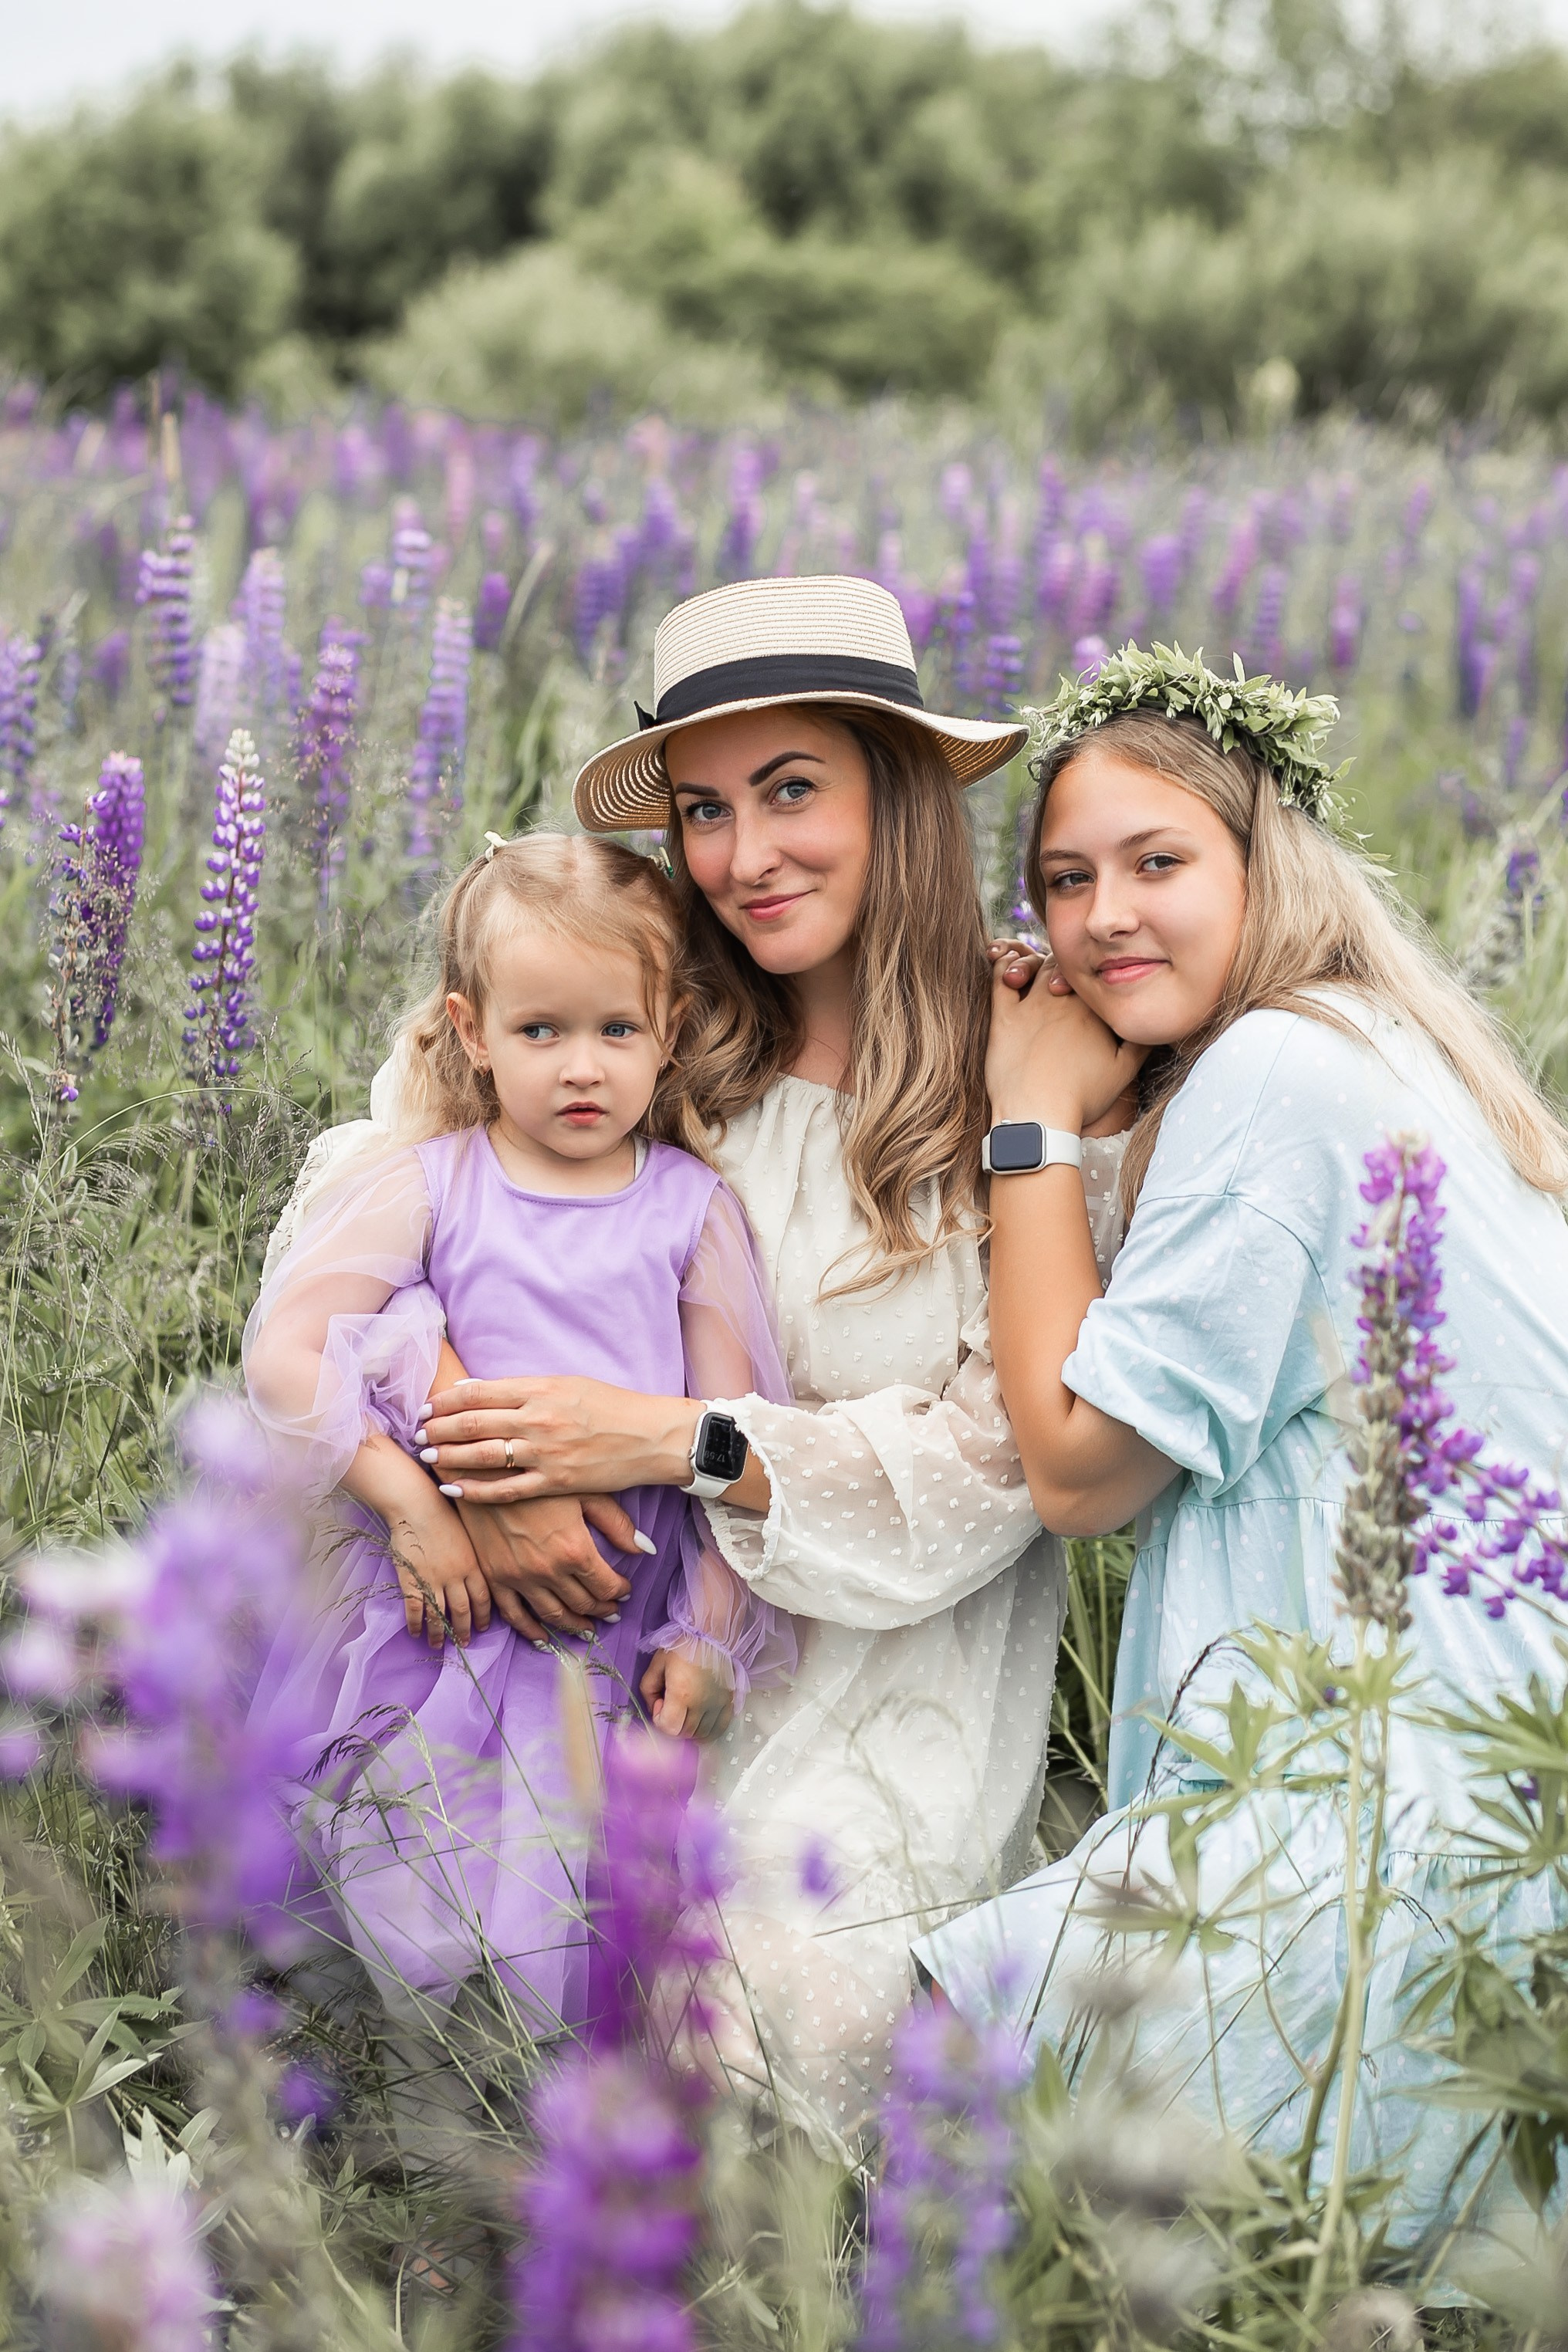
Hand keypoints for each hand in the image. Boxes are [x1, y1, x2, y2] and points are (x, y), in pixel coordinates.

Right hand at [385, 1492, 490, 1650]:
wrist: (416, 1505)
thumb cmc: (443, 1513)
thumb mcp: (468, 1535)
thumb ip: (472, 1557)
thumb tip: (474, 1573)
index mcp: (473, 1564)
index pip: (484, 1598)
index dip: (484, 1615)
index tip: (483, 1627)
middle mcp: (456, 1576)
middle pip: (463, 1611)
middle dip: (464, 1630)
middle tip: (464, 1643)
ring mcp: (434, 1580)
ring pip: (440, 1615)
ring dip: (440, 1633)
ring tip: (438, 1644)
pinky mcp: (413, 1580)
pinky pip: (416, 1610)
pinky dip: (416, 1624)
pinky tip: (415, 1632)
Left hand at [416, 1376, 699, 1499]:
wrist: (650, 1436)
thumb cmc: (610, 1406)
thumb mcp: (567, 1383)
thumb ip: (522, 1388)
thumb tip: (475, 1390)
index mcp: (540, 1388)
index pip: (479, 1392)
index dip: (446, 1400)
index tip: (427, 1406)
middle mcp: (538, 1418)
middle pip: (473, 1423)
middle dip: (438, 1427)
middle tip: (418, 1431)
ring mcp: (545, 1452)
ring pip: (482, 1456)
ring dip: (449, 1455)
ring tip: (428, 1455)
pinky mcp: (555, 1482)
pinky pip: (505, 1489)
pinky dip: (474, 1490)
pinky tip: (454, 1489)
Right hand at [456, 1492, 640, 1640]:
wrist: (485, 1471)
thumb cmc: (540, 1477)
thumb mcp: (585, 1491)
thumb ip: (616, 1523)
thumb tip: (645, 1550)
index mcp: (575, 1550)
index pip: (606, 1585)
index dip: (620, 1591)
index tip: (625, 1590)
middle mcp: (548, 1571)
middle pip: (584, 1603)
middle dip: (602, 1609)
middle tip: (611, 1610)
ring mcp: (519, 1578)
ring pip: (554, 1615)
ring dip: (574, 1625)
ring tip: (588, 1628)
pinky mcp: (496, 1578)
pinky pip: (514, 1615)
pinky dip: (531, 1631)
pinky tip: (544, 1637)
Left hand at [640, 1647, 733, 1742]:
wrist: (712, 1633)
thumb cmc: (684, 1645)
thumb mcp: (657, 1664)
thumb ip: (648, 1688)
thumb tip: (655, 1707)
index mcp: (681, 1694)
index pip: (669, 1728)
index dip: (660, 1720)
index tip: (660, 1704)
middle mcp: (702, 1704)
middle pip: (686, 1733)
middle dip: (674, 1725)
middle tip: (672, 1707)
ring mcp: (718, 1705)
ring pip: (703, 1735)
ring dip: (691, 1730)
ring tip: (686, 1713)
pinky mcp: (729, 1701)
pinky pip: (721, 1728)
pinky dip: (710, 1731)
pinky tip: (702, 1722)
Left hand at [985, 944, 1144, 1133]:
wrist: (1040, 1118)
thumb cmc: (1083, 1098)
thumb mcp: (1123, 1073)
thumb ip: (1141, 1043)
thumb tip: (1155, 1024)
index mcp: (1092, 1009)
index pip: (1092, 974)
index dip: (1088, 972)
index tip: (1082, 981)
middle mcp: (1062, 1000)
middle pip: (1062, 965)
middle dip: (1061, 965)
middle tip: (1057, 977)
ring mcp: (1031, 1008)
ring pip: (1032, 966)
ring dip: (1032, 961)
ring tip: (1031, 969)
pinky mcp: (1003, 1019)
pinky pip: (1000, 980)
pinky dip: (1002, 965)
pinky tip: (1005, 963)